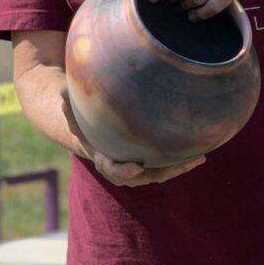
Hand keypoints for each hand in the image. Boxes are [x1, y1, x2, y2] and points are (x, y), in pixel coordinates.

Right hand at [60, 87, 204, 185]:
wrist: (89, 129)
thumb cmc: (81, 116)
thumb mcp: (72, 108)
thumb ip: (69, 102)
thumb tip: (63, 88)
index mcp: (102, 157)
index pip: (111, 168)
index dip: (122, 170)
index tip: (134, 167)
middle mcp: (121, 166)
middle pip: (144, 176)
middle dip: (164, 172)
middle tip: (183, 165)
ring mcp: (137, 166)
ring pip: (159, 172)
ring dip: (179, 168)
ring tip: (199, 159)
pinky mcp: (149, 161)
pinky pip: (166, 164)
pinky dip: (181, 160)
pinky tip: (200, 150)